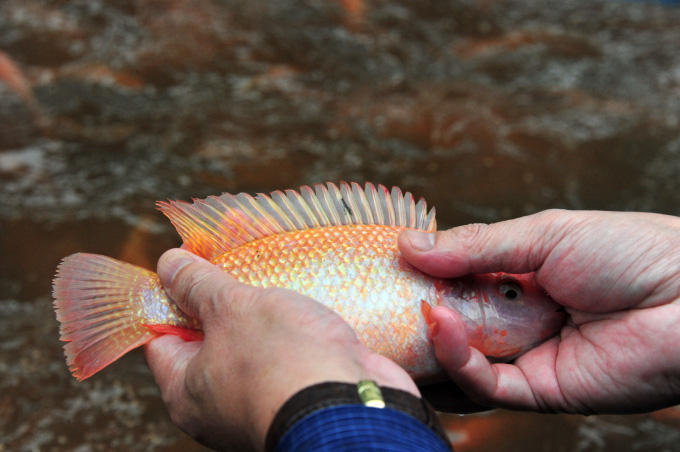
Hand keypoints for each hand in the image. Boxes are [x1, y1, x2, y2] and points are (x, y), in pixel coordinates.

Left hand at [144, 249, 417, 450]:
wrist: (353, 403)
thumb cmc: (282, 362)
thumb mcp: (232, 308)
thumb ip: (199, 285)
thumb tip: (168, 264)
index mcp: (187, 391)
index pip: (162, 338)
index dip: (171, 298)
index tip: (187, 267)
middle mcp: (219, 404)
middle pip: (209, 340)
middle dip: (222, 300)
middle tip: (231, 264)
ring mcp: (263, 399)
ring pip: (253, 345)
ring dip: (261, 313)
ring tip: (268, 273)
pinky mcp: (300, 392)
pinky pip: (287, 354)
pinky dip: (291, 329)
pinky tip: (300, 300)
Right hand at [399, 209, 679, 414]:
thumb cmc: (631, 252)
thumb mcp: (543, 234)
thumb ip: (474, 245)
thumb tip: (406, 245)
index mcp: (521, 278)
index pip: (458, 282)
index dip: (422, 277)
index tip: (387, 266)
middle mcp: (520, 320)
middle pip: (455, 326)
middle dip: (417, 315)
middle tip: (380, 299)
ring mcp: (529, 357)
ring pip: (463, 361)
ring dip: (431, 340)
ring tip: (412, 311)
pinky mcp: (541, 392)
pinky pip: (487, 385)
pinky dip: (458, 360)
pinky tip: (442, 326)